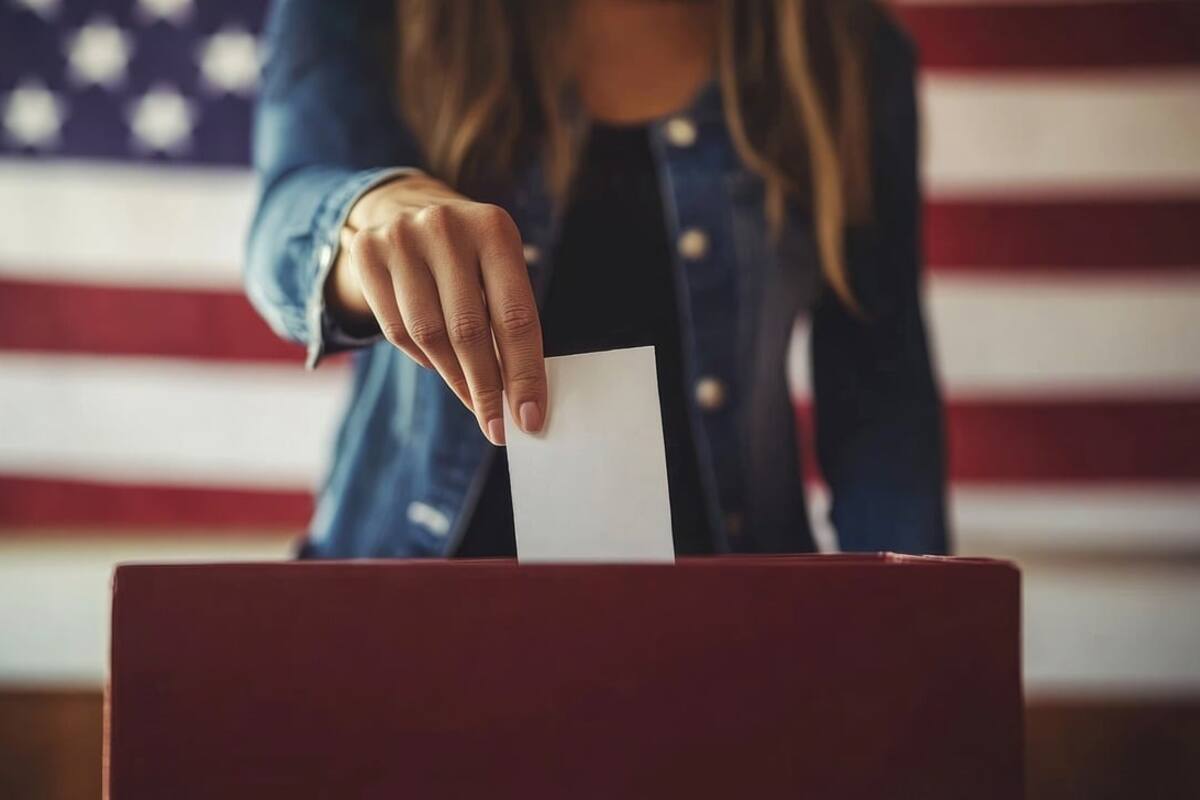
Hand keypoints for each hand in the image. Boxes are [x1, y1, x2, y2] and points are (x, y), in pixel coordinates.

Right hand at [327, 174, 545, 444]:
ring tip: (473, 400)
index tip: (529, 417)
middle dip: (486, 388)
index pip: (515, 316)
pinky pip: (396, 330)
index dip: (523, 373)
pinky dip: (422, 357)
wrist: (403, 207)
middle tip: (496, 425)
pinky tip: (439, 364)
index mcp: (494, 229)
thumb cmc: (468, 254)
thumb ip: (509, 319)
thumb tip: (521, 396)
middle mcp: (446, 227)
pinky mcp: (367, 254)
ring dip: (454, 378)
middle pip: (469, 330)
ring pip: (429, 335)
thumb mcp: (498, 266)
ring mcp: (401, 238)